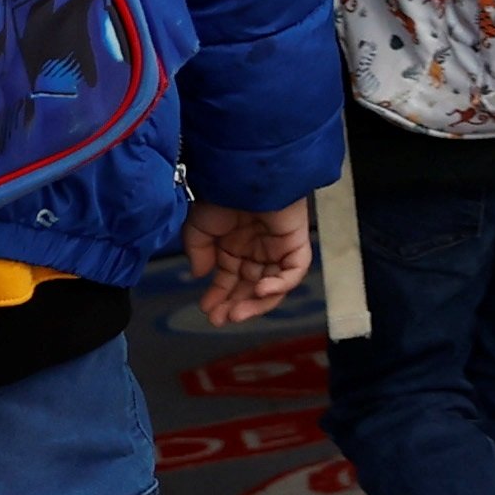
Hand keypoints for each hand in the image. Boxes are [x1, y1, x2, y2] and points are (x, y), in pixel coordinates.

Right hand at [187, 200, 313, 326]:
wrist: (240, 175)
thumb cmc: (220, 194)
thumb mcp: (198, 229)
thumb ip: (198, 253)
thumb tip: (200, 275)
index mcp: (234, 247)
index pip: (230, 281)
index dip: (219, 297)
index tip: (207, 310)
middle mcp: (256, 250)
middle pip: (251, 288)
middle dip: (235, 306)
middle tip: (220, 319)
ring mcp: (277, 248)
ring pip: (272, 286)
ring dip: (256, 303)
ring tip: (236, 313)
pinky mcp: (296, 242)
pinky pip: (293, 271)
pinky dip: (280, 285)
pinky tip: (259, 291)